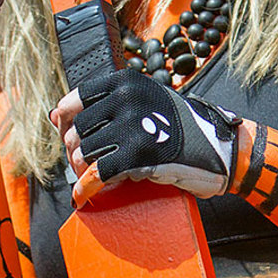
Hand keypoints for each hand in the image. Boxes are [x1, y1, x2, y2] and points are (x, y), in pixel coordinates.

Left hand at [54, 69, 240, 204]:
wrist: (222, 149)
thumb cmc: (182, 128)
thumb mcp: (147, 101)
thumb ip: (107, 105)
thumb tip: (55, 116)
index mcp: (126, 81)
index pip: (76, 99)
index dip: (67, 121)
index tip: (67, 134)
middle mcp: (127, 99)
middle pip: (77, 130)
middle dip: (75, 151)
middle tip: (84, 164)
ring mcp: (133, 126)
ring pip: (83, 153)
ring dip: (82, 171)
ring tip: (91, 178)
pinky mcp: (139, 155)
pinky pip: (97, 174)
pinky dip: (86, 189)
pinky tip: (84, 196)